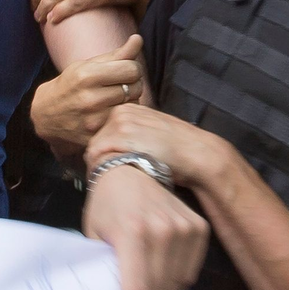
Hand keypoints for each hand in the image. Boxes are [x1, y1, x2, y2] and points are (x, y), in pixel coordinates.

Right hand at [32, 34, 144, 147]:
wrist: (46, 115)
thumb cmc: (70, 85)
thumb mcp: (87, 65)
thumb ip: (116, 54)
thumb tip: (138, 38)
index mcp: (87, 76)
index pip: (132, 68)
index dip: (132, 67)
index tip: (124, 69)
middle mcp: (90, 98)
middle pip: (136, 87)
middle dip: (133, 82)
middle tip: (121, 83)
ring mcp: (94, 120)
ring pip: (133, 104)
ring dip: (130, 99)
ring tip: (116, 97)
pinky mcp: (97, 135)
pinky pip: (124, 121)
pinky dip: (123, 114)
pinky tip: (111, 111)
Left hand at [83, 166, 208, 289]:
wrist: (134, 165)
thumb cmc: (107, 201)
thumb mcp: (94, 234)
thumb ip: (103, 268)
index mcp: (132, 233)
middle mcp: (163, 231)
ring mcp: (185, 229)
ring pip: (175, 287)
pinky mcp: (199, 228)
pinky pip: (189, 272)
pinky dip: (174, 282)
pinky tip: (159, 279)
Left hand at [86, 104, 236, 186]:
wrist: (195, 153)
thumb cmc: (174, 149)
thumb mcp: (149, 132)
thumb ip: (130, 135)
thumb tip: (111, 150)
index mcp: (127, 109)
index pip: (100, 132)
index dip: (102, 151)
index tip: (106, 166)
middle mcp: (121, 112)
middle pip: (95, 139)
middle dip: (98, 159)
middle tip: (105, 177)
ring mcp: (121, 123)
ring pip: (94, 147)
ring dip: (97, 165)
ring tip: (108, 180)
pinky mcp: (122, 136)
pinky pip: (97, 154)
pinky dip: (99, 167)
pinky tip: (110, 178)